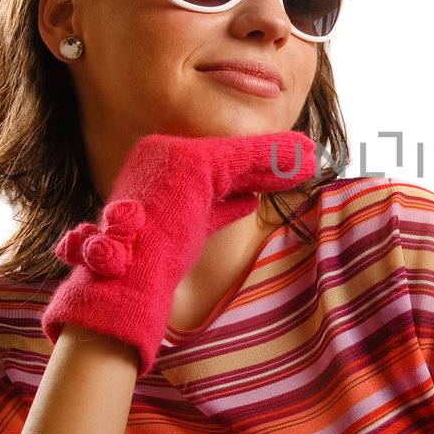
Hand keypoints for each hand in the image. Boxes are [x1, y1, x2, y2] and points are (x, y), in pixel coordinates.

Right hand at [43, 130, 316, 376]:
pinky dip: (276, 159)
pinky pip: (245, 158)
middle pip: (225, 159)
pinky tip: (303, 163)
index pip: (209, 165)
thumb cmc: (148, 264)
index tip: (275, 177)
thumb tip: (249, 198)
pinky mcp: (193, 164)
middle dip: (264, 164)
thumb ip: (217, 209)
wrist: (123, 282)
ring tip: (310, 160)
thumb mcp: (189, 229)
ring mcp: (173, 155)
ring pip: (238, 156)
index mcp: (150, 164)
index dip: (247, 172)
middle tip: (304, 162)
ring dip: (277, 160)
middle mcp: (157, 152)